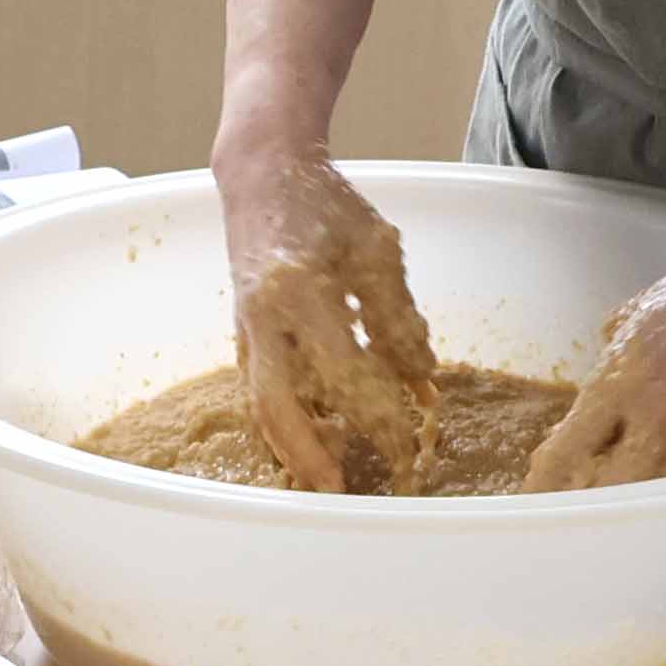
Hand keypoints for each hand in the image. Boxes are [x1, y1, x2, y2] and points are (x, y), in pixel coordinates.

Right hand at [221, 153, 436, 492]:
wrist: (262, 174)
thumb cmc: (326, 206)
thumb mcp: (376, 251)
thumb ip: (398, 320)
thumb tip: (423, 383)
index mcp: (301, 292)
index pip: (343, 371)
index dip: (376, 414)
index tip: (407, 444)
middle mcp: (264, 319)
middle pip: (277, 405)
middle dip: (307, 455)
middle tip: (341, 492)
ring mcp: (245, 329)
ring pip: (259, 404)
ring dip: (288, 447)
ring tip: (321, 482)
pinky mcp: (241, 332)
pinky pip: (256, 389)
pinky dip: (278, 422)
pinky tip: (304, 444)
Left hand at [521, 253, 665, 491]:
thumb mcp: (631, 318)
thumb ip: (609, 356)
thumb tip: (596, 382)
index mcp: (616, 385)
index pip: (565, 454)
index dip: (544, 482)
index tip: (534, 491)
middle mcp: (650, 424)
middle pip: (602, 491)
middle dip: (581, 501)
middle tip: (569, 504)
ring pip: (645, 497)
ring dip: (624, 499)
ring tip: (610, 499)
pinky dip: (665, 484)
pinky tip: (657, 475)